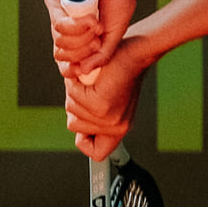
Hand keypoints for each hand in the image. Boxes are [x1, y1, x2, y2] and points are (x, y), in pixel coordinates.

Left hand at [44, 0, 139, 80]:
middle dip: (82, 51)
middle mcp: (64, 24)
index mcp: (77, 34)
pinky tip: (91, 20)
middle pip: (61, 53)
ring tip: (96, 26)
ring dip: (80, 39)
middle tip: (98, 40)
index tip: (95, 56)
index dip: (77, 65)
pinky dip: (76, 27)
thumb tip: (83, 72)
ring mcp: (57, 12)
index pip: (65, 60)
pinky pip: (58, 25)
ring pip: (58, 41)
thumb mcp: (114, 34)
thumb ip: (102, 55)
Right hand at [63, 34, 150, 160]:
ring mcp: (108, 118)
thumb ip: (95, 120)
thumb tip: (79, 135)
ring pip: (72, 111)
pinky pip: (74, 98)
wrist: (135, 53)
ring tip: (92, 82)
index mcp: (119, 129)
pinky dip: (75, 84)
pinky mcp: (101, 104)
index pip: (97, 153)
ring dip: (75, 93)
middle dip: (76, 105)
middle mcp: (116, 127)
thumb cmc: (119, 72)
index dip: (86, 143)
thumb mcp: (110, 101)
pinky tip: (88, 77)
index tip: (84, 131)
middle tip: (91, 89)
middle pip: (75, 127)